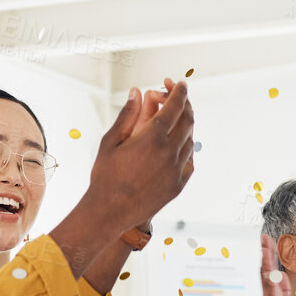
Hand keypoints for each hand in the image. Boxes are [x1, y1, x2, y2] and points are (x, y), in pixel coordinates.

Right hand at [84, 80, 195, 233]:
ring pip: (190, 140)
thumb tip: (137, 91)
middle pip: (188, 120)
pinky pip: (189, 160)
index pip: (175, 106)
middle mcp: (170, 152)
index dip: (179, 91)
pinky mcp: (179, 185)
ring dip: (183, 126)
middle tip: (176, 98)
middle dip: (184, 104)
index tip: (180, 83)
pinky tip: (174, 145)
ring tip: (169, 122)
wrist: (110, 212)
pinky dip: (185, 148)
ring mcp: (177, 170)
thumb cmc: (106, 175)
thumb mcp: (111, 141)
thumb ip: (128, 114)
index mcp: (152, 137)